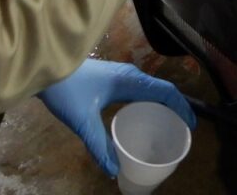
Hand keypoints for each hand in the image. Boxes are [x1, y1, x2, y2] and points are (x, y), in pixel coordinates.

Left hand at [38, 59, 196, 176]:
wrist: (45, 65)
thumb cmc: (66, 89)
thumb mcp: (83, 121)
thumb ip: (99, 146)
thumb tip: (114, 170)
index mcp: (130, 81)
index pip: (166, 92)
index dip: (183, 108)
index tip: (191, 127)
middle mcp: (130, 76)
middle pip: (162, 91)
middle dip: (176, 110)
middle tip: (181, 132)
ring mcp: (121, 75)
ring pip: (151, 90)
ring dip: (163, 107)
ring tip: (167, 127)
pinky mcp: (113, 79)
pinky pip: (140, 91)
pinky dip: (150, 104)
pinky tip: (142, 119)